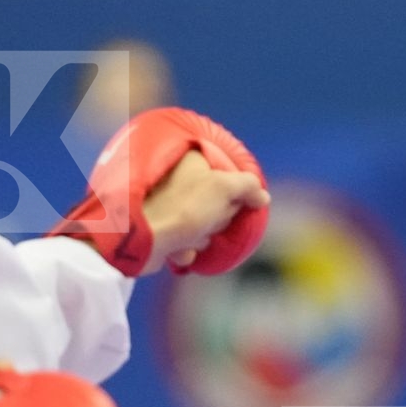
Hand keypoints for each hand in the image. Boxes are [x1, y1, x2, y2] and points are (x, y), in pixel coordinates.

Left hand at [141, 150, 270, 273]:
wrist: (143, 241)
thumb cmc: (185, 208)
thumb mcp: (224, 188)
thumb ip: (248, 187)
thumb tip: (262, 195)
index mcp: (190, 159)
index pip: (227, 173)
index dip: (233, 193)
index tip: (234, 203)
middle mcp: (176, 176)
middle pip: (218, 202)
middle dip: (217, 218)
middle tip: (208, 220)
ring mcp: (166, 203)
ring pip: (203, 223)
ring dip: (201, 236)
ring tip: (188, 236)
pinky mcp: (159, 227)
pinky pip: (185, 238)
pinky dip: (184, 247)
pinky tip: (177, 247)